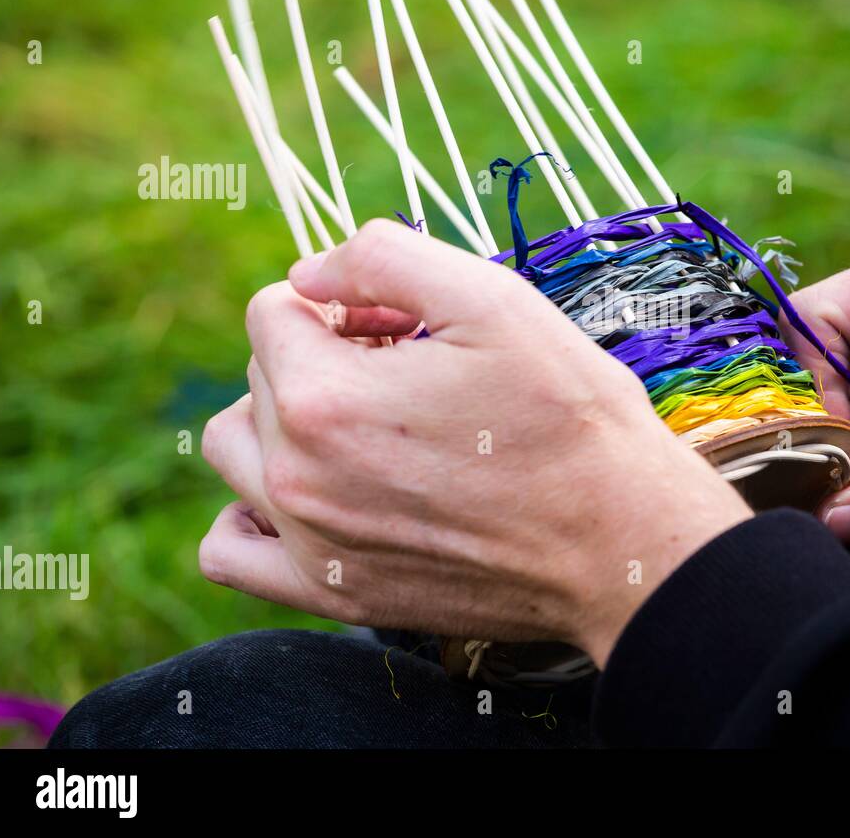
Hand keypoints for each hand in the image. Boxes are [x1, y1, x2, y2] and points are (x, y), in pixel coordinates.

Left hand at [199, 221, 749, 665]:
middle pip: (262, 373)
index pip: (274, 309)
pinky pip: (229, 549)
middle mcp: (296, 475)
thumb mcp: (491, 298)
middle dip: (326, 352)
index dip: (345, 302)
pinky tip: (310, 489)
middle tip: (414, 370)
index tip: (407, 327)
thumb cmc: (568, 416)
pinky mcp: (332, 592)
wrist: (620, 541)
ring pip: (236, 447)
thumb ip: (380, 258)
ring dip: (284, 417)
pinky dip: (250, 511)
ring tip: (366, 422)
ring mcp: (310, 542)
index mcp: (323, 396)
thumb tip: (309, 273)